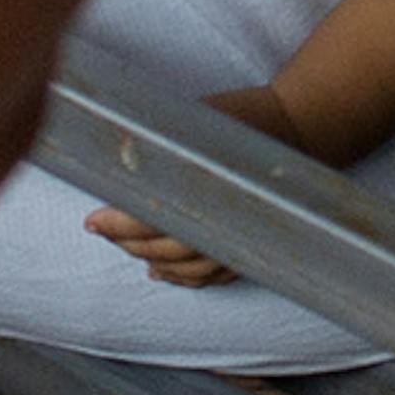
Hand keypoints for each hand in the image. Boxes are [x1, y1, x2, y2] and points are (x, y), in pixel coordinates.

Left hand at [88, 65, 346, 283]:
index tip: (92, 221)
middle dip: (127, 242)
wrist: (302, 125)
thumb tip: (118, 156)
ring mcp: (242, 238)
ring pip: (187, 267)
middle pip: (165, 246)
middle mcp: (226, 220)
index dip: (118, 224)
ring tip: (125, 248)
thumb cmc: (247, 116)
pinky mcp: (253, 246)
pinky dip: (184, 278)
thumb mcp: (198, 120)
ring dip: (151, 260)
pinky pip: (213, 274)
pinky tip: (160, 272)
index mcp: (209, 186)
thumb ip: (162, 144)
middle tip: (99, 231)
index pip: (153, 217)